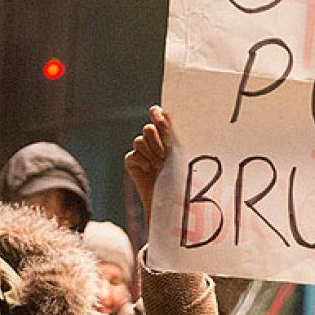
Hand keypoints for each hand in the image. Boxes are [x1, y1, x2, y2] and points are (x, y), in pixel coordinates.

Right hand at [124, 106, 170, 227]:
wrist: (170, 202)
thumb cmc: (182, 177)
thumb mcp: (178, 151)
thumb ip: (169, 131)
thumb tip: (161, 112)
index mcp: (168, 136)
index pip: (160, 117)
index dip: (157, 114)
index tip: (157, 115)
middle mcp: (154, 142)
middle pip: (149, 128)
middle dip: (157, 141)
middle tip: (165, 155)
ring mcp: (142, 152)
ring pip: (139, 140)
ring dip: (151, 153)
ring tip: (160, 166)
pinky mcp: (132, 162)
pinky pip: (133, 155)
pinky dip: (142, 162)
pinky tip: (150, 171)